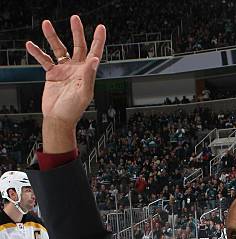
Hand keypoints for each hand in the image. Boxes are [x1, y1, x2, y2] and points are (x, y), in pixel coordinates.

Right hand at [25, 15, 105, 149]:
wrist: (58, 119)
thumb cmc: (73, 110)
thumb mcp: (84, 93)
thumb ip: (89, 75)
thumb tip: (94, 59)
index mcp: (86, 73)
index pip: (94, 53)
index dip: (98, 40)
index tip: (101, 27)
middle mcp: (76, 69)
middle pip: (78, 46)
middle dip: (77, 32)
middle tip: (74, 18)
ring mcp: (64, 70)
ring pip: (58, 49)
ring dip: (52, 36)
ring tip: (46, 24)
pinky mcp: (52, 74)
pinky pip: (44, 59)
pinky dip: (37, 52)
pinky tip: (30, 45)